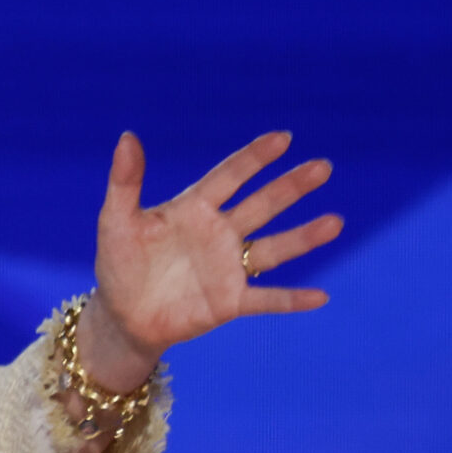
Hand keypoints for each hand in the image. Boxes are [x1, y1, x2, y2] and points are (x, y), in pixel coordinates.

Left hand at [78, 131, 341, 390]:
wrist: (121, 316)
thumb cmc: (118, 263)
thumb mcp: (116, 220)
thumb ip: (125, 181)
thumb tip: (128, 136)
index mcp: (194, 208)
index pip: (230, 176)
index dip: (255, 157)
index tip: (283, 138)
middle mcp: (219, 233)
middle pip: (262, 204)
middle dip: (292, 187)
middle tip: (323, 167)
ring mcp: (228, 267)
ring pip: (274, 248)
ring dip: (304, 237)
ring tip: (335, 222)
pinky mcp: (229, 302)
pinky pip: (266, 299)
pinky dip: (291, 299)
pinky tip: (321, 296)